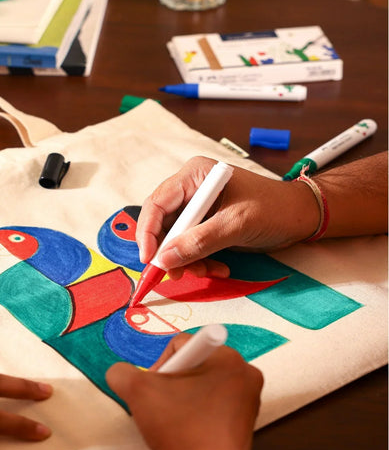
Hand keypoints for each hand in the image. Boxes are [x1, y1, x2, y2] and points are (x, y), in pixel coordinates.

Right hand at [106, 336, 267, 449]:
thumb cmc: (179, 428)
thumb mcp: (139, 393)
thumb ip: (122, 373)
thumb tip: (119, 372)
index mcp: (226, 356)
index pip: (180, 345)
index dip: (160, 366)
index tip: (155, 392)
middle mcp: (245, 371)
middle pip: (194, 363)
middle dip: (173, 382)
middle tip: (162, 406)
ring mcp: (250, 397)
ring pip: (203, 384)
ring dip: (184, 396)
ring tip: (174, 420)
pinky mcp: (248, 420)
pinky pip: (215, 402)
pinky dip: (199, 411)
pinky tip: (189, 430)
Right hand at [135, 156, 318, 278]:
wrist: (302, 216)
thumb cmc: (274, 208)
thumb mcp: (236, 224)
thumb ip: (199, 241)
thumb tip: (165, 259)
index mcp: (195, 175)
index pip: (158, 202)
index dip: (148, 232)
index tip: (150, 260)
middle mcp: (191, 189)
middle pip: (163, 223)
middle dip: (170, 251)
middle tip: (176, 274)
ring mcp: (199, 208)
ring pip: (175, 239)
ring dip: (187, 260)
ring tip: (208, 272)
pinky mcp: (207, 225)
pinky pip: (191, 247)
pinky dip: (200, 261)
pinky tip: (219, 268)